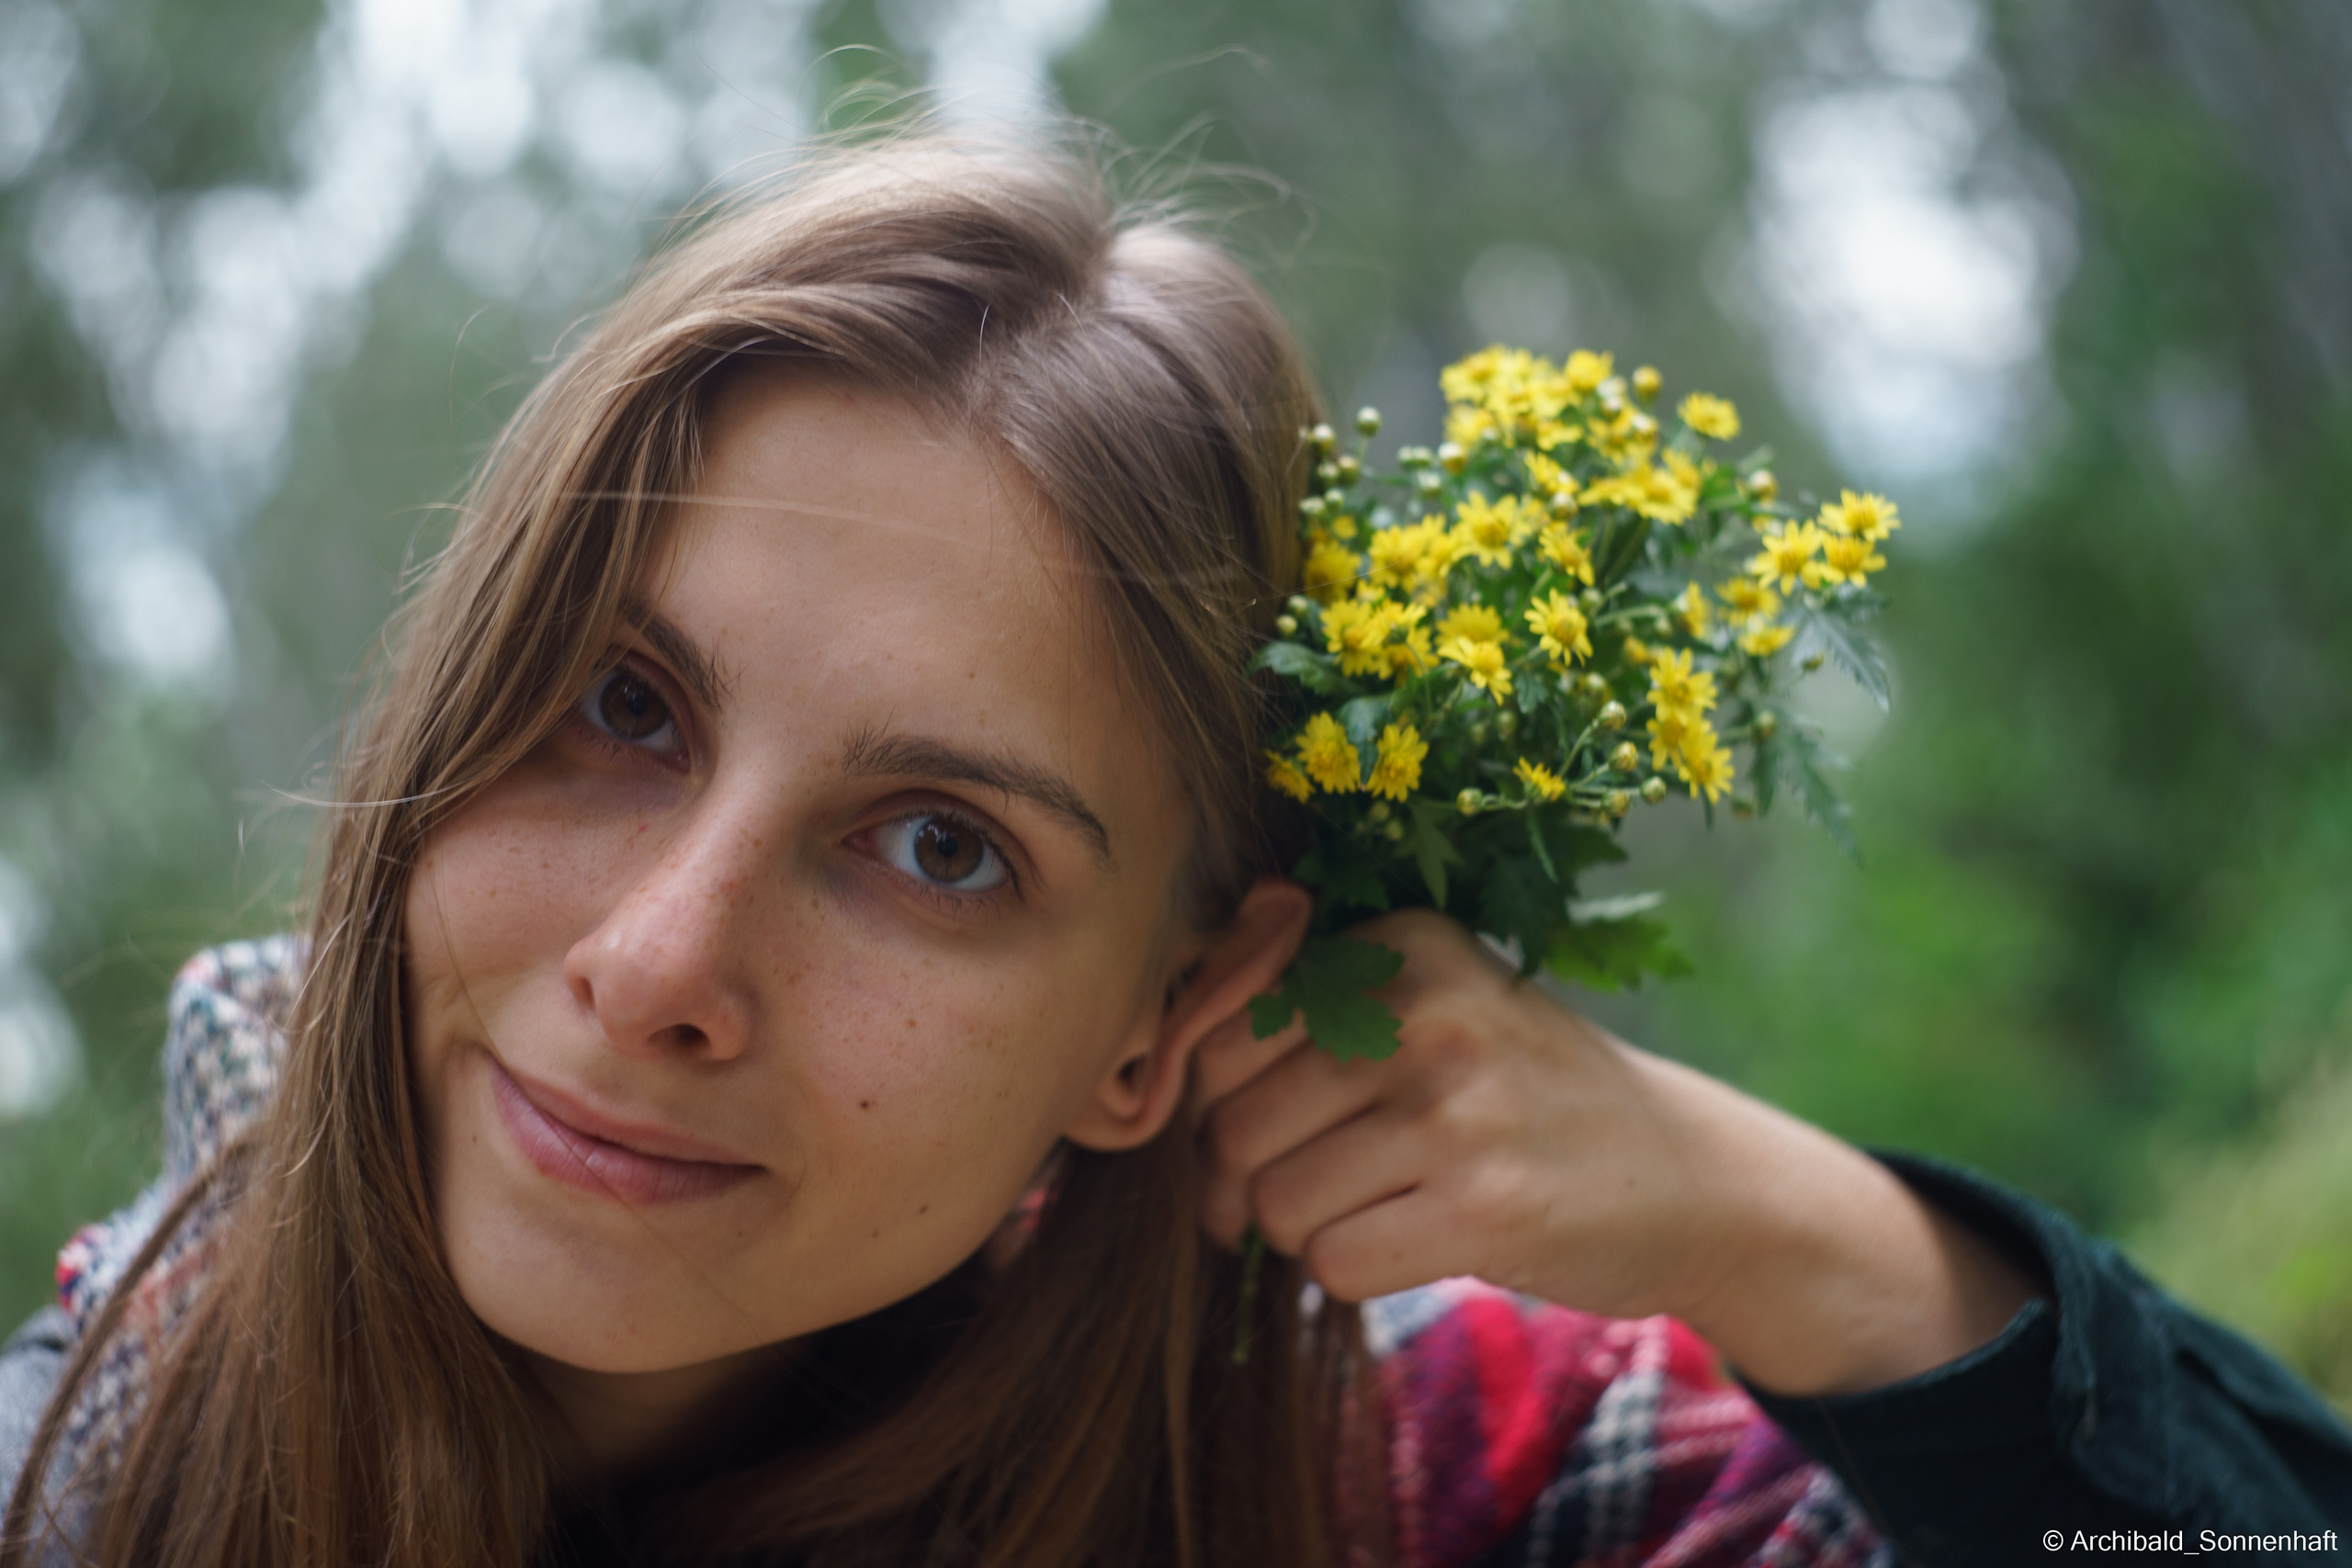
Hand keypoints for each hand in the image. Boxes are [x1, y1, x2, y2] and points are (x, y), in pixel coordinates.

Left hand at [1192, 906, 2040, 1395]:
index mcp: (1402, 943)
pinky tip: (1412, 1245)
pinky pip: (1333, 1262)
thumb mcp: (1438, 1007)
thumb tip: (1145, 1073)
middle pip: (1234, 1121)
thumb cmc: (1526, 1098)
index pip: (1223, 1027)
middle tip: (1299, 1197)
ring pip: (1276, 1200)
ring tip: (1371, 1212)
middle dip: (1243, 1181)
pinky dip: (1350, 1274)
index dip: (1211, 1101)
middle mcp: (1427, 1008)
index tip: (1255, 1136)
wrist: (1695, 1180)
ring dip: (1302, 1232)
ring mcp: (1459, 1106)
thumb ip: (1309, 1012)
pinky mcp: (1486, 1205)